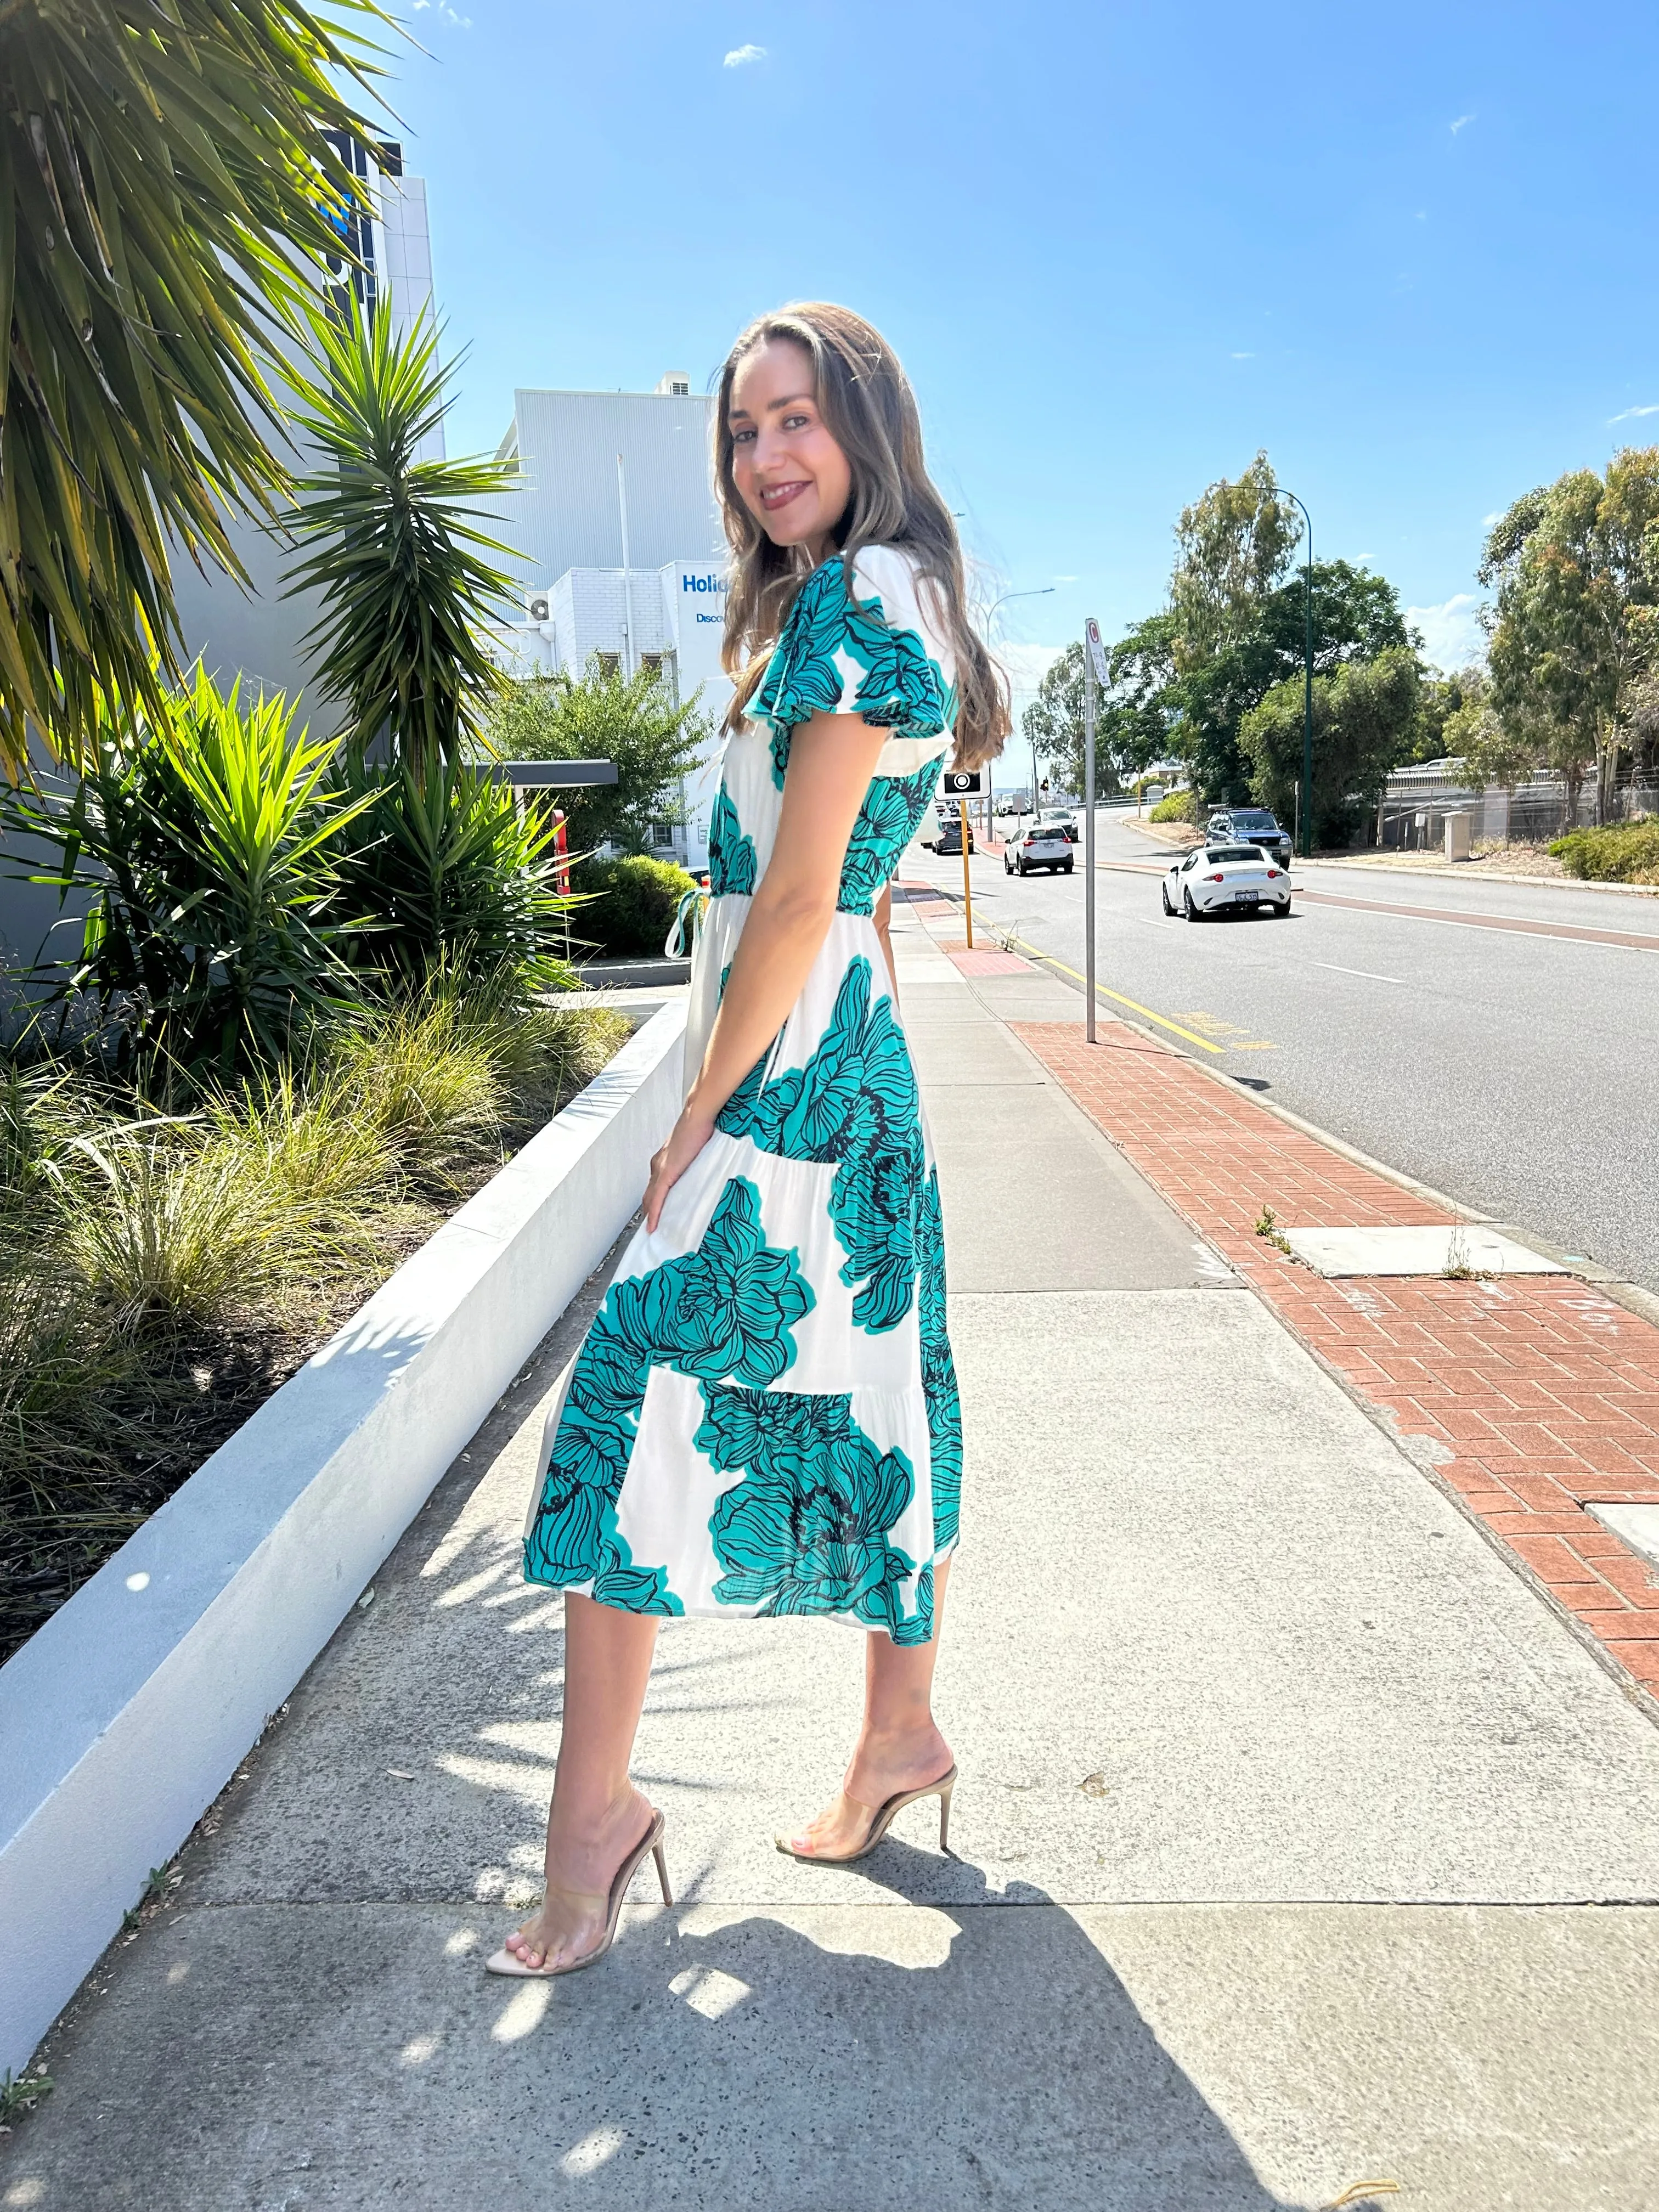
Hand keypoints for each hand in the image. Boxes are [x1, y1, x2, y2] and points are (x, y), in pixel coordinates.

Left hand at [644, 1106, 716, 1232]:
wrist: (697, 1117)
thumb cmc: (701, 1128)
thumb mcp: (696, 1150)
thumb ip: (695, 1162)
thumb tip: (703, 1170)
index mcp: (665, 1159)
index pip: (656, 1185)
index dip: (654, 1200)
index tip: (656, 1213)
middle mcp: (658, 1164)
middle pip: (649, 1194)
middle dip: (649, 1211)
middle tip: (653, 1227)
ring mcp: (660, 1169)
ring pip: (650, 1198)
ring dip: (650, 1215)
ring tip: (653, 1231)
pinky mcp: (666, 1172)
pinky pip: (657, 1198)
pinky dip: (654, 1213)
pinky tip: (653, 1226)